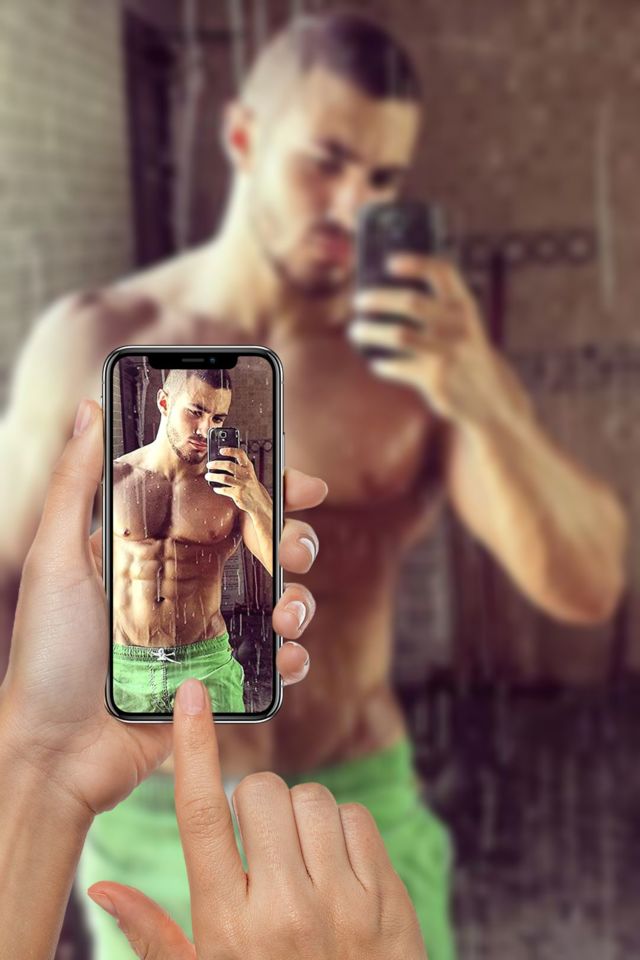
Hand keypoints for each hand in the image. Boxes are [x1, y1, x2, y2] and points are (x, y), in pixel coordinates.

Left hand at [0, 400, 325, 818]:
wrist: (54, 752)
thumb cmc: (47, 653)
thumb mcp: (55, 557)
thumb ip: (75, 483)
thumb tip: (89, 407)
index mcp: (155, 548)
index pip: (221, 504)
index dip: (267, 489)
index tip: (303, 483)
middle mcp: (187, 584)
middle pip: (262, 548)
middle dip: (294, 541)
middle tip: (294, 549)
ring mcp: (207, 633)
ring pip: (279, 601)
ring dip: (300, 599)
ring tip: (287, 614)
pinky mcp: (218, 680)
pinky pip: (271, 663)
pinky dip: (292, 656)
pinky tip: (287, 657)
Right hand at [87, 679, 427, 959]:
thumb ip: (154, 935)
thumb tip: (101, 887)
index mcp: (228, 927)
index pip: (201, 817)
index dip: (194, 747)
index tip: (192, 696)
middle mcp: (284, 910)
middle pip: (261, 792)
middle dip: (256, 804)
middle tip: (261, 846)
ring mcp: (343, 903)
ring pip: (312, 798)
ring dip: (300, 817)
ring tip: (299, 861)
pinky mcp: (386, 898)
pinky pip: (356, 818)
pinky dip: (342, 830)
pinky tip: (335, 868)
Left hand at [205, 446, 267, 513]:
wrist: (260, 501)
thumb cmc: (251, 486)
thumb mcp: (249, 474)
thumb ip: (239, 467)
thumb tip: (221, 462)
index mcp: (248, 467)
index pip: (240, 454)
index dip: (230, 451)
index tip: (221, 450)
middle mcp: (246, 475)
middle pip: (229, 465)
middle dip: (216, 464)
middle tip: (209, 465)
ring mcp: (242, 485)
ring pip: (224, 478)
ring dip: (213, 476)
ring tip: (208, 476)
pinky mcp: (238, 495)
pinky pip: (224, 490)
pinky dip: (218, 489)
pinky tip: (216, 488)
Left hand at [350, 253, 508, 425]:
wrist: (490, 395)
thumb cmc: (463, 351)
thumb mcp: (462, 324)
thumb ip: (436, 306)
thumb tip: (381, 293)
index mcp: (464, 305)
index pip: (442, 272)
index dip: (416, 263)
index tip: (390, 262)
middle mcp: (457, 325)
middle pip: (410, 302)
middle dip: (378, 299)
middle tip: (359, 301)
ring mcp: (447, 353)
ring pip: (397, 335)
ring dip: (369, 332)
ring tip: (355, 332)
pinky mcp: (436, 379)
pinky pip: (397, 366)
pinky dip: (382, 365)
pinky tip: (377, 363)